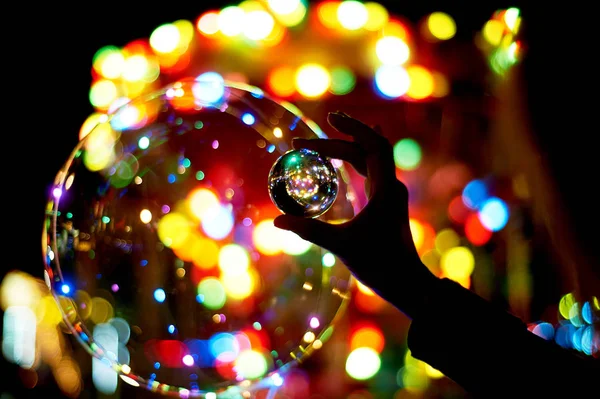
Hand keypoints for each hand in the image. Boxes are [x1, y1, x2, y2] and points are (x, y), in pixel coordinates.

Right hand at [274, 111, 437, 318]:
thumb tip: (277, 221)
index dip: (353, 128)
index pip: (373, 146)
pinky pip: (371, 172)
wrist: (407, 283)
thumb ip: (310, 231)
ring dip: (349, 147)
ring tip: (325, 135)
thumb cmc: (379, 265)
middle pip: (369, 149)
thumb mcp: (342, 246)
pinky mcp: (385, 204)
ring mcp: (389, 195)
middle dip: (342, 136)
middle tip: (311, 135)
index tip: (329, 118)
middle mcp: (390, 187)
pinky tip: (349, 156)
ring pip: (371, 159)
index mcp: (385, 190)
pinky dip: (357, 159)